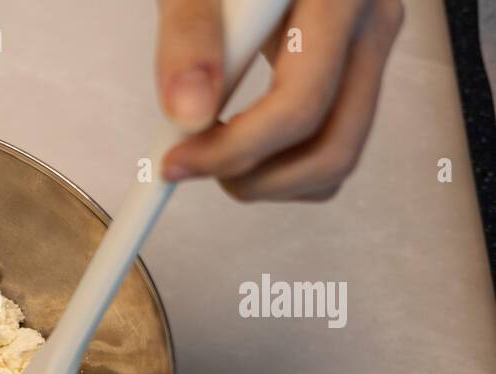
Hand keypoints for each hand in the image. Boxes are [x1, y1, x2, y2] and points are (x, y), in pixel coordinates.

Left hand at [156, 0, 403, 200]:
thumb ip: (189, 35)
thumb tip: (187, 116)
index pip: (297, 108)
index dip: (231, 152)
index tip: (172, 165)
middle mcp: (373, 20)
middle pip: (334, 148)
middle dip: (256, 179)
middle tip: (194, 167)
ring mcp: (374, 41)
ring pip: (340, 154)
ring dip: (271, 178)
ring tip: (212, 150)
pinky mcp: (360, 58)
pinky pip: (335, 136)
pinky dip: (284, 159)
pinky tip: (238, 133)